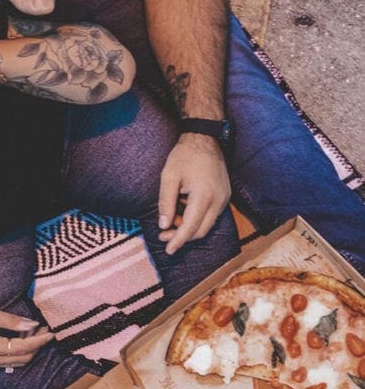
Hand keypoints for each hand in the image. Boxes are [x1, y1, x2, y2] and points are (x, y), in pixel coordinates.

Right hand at [0, 304, 53, 368]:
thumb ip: (12, 321)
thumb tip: (33, 324)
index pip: (25, 347)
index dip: (40, 340)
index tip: (51, 332)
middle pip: (25, 357)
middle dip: (38, 345)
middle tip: (44, 329)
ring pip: (19, 361)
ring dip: (30, 349)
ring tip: (35, 332)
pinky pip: (10, 360)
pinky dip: (20, 351)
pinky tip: (22, 337)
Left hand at [157, 133, 231, 253]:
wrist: (205, 138)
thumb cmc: (185, 155)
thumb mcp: (169, 177)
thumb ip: (166, 202)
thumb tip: (163, 225)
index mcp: (204, 196)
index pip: (190, 227)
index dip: (178, 241)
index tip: (168, 250)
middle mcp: (218, 201)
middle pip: (200, 230)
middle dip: (182, 237)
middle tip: (164, 235)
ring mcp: (224, 198)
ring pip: (207, 224)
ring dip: (189, 228)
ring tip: (171, 221)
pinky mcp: (225, 195)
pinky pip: (211, 215)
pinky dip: (197, 218)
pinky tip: (183, 211)